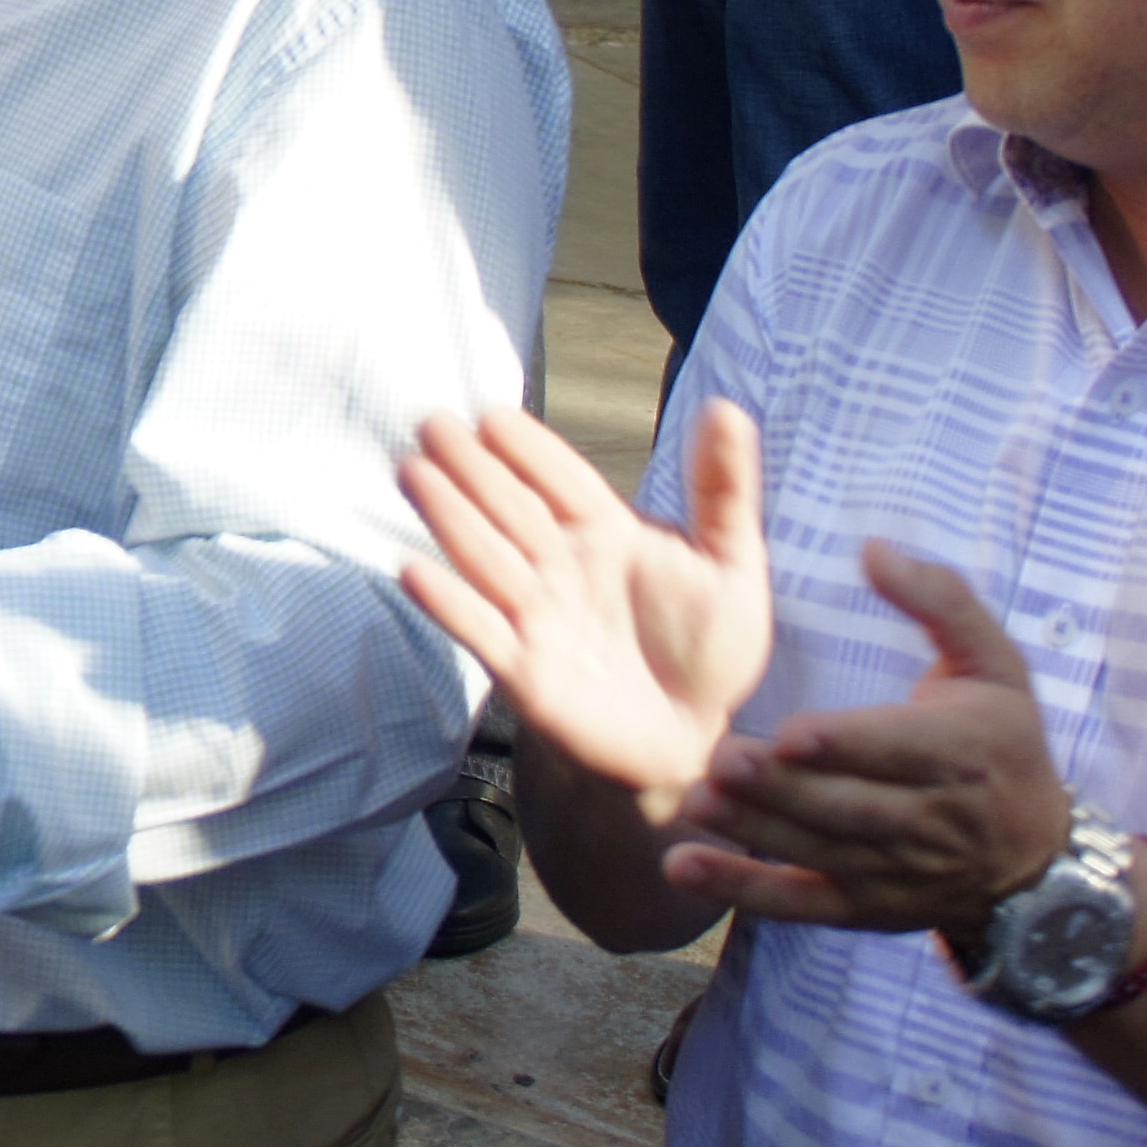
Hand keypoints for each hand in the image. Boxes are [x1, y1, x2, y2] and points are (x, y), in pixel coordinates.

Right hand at [397, 400, 775, 827]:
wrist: (695, 739)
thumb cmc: (711, 648)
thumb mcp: (734, 564)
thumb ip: (724, 490)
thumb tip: (725, 407)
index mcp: (608, 534)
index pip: (561, 479)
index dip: (528, 448)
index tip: (492, 413)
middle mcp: (563, 567)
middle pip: (509, 507)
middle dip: (470, 467)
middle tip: (431, 424)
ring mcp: (539, 616)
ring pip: (485, 556)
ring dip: (448, 517)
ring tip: (413, 473)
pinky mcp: (525, 672)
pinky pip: (480, 630)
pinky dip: (447, 603)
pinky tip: (413, 571)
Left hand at [659, 543, 1068, 937]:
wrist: (1035, 856)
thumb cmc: (1002, 741)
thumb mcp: (996, 664)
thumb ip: (941, 600)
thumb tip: (874, 548)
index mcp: (966, 752)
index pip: (901, 751)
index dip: (847, 745)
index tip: (792, 733)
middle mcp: (935, 820)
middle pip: (852, 808)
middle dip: (785, 789)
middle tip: (722, 762)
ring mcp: (898, 871)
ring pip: (821, 852)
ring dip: (755, 832)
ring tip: (698, 803)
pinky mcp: (866, 908)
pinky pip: (801, 904)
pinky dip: (743, 891)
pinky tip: (684, 868)